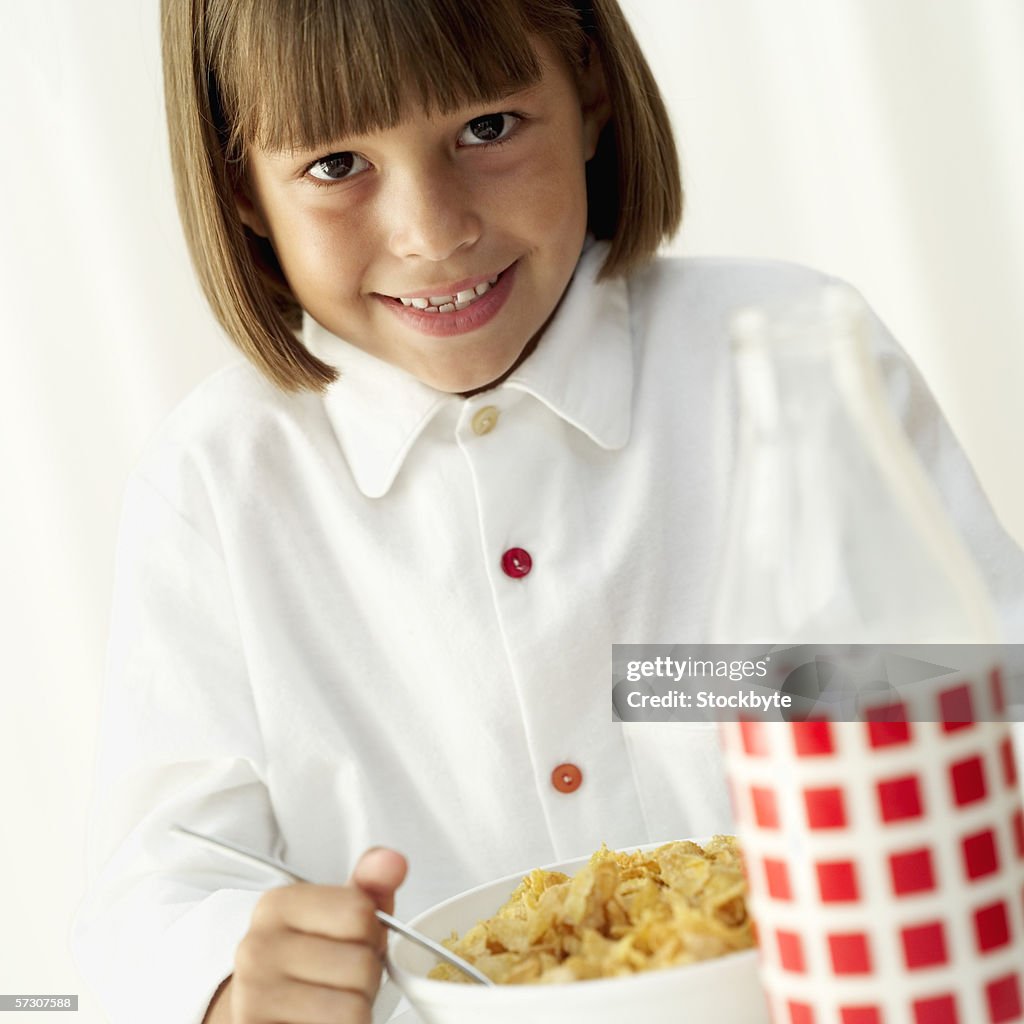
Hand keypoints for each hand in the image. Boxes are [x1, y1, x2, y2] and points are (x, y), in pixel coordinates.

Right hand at [207, 847, 407, 1023]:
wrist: (262, 1009)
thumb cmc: (311, 960)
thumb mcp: (340, 915)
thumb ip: (371, 885)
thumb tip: (394, 861)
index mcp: (277, 905)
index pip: (359, 913)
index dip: (371, 933)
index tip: (351, 941)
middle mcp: (257, 949)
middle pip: (361, 965)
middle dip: (367, 979)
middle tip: (343, 982)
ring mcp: (254, 998)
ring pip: (353, 1011)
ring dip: (358, 1012)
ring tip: (334, 1005)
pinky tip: (321, 1023)